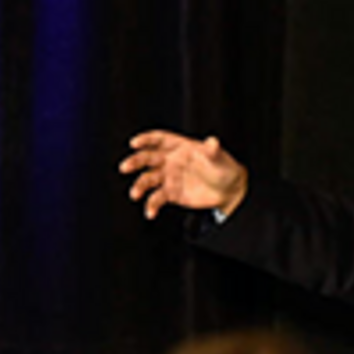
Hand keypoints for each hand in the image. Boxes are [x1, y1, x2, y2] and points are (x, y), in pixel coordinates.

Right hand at [119, 130, 248, 220]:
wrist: (228, 191)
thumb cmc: (224, 168)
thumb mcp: (220, 158)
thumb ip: (213, 150)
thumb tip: (212, 141)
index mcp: (180, 147)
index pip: (160, 140)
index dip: (146, 140)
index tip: (134, 143)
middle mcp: (170, 161)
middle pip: (148, 159)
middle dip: (135, 162)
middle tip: (125, 167)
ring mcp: (168, 178)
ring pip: (148, 180)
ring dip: (140, 186)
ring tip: (135, 194)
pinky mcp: (170, 194)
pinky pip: (156, 199)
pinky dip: (151, 206)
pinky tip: (150, 213)